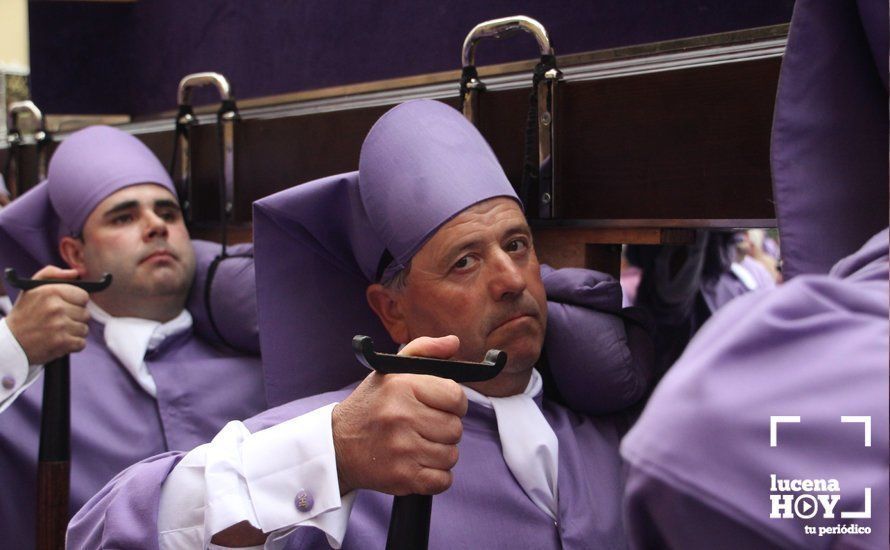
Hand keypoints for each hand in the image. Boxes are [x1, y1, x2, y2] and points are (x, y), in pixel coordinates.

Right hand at [5, 266, 89, 364]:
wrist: (11, 342)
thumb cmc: (25, 313)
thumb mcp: (31, 288)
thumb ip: (51, 273)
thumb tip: (75, 273)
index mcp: (50, 291)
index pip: (83, 296)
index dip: (76, 302)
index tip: (67, 306)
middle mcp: (56, 307)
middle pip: (86, 313)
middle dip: (75, 318)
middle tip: (59, 320)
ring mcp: (59, 326)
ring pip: (84, 329)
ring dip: (74, 332)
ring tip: (58, 331)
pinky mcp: (62, 342)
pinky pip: (81, 343)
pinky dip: (73, 344)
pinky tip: (59, 341)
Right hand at [332, 335, 466, 495]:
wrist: (336, 447)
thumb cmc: (369, 406)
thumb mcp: (390, 370)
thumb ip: (424, 349)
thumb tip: (454, 342)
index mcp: (402, 387)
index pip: (456, 396)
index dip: (454, 403)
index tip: (442, 406)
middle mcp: (401, 417)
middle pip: (455, 428)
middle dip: (444, 428)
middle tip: (424, 426)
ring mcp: (402, 450)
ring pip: (452, 455)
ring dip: (440, 452)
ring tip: (418, 444)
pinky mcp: (403, 478)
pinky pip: (444, 480)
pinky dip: (436, 476)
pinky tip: (418, 463)